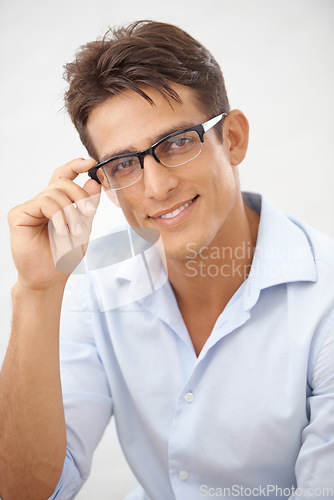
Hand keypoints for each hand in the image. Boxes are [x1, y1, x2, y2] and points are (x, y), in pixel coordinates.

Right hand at [8, 158, 100, 290]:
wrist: (49, 278)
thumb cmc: (64, 256)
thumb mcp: (83, 227)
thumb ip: (88, 206)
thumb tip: (94, 182)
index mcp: (57, 203)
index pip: (64, 176)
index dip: (76, 165)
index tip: (90, 163)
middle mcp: (43, 202)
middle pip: (62, 182)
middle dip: (80, 196)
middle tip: (89, 214)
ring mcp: (30, 207)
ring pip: (55, 193)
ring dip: (70, 212)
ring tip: (75, 232)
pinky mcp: (19, 214)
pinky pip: (44, 203)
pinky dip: (58, 217)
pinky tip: (62, 231)